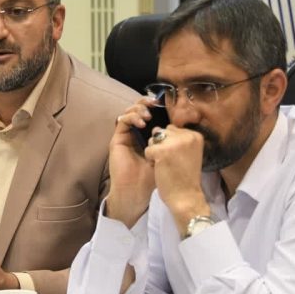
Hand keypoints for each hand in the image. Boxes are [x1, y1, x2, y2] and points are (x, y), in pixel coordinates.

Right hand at [106, 98, 158, 226]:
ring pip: (129, 112)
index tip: (166, 103)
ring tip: (148, 116)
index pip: (150, 113)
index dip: (156, 106)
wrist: (138, 191)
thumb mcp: (167, 154)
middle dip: (146, 102)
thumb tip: (178, 124)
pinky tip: (141, 123)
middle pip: (138, 109)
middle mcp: (136, 133)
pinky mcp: (117, 139)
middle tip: (155, 103)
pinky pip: (121, 121)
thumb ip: (170, 140)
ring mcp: (126, 135)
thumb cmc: (153, 176)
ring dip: (138, 109)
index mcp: (148, 135)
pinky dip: (131, 118)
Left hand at [145, 125, 210, 233]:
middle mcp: (187, 135)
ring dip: (155, 152)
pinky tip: (160, 169)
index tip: (178, 159)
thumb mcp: (188, 153)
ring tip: (166, 165)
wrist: (186, 197)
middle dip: (162, 146)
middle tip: (171, 162)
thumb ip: (177, 140)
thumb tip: (156, 129)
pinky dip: (150, 160)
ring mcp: (174, 142)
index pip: (173, 130)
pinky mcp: (161, 151)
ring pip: (153, 139)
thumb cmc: (185, 178)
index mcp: (195, 135)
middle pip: (162, 132)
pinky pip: (148, 150)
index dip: (171, 145)